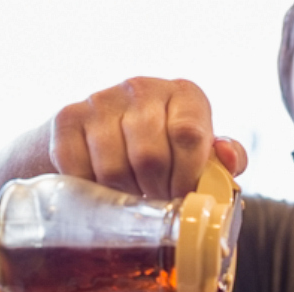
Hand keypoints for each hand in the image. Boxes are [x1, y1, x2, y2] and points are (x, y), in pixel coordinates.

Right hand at [49, 77, 246, 198]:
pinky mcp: (67, 117)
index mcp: (185, 95)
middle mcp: (143, 88)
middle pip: (150, 156)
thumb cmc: (169, 153)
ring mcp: (101, 99)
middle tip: (157, 201)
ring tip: (133, 197)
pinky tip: (104, 190)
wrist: (105, 139)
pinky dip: (92, 189)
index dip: (186, 176)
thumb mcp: (203, 156)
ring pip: (113, 166)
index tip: (182, 196)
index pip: (188, 135)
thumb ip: (227, 160)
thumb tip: (226, 156)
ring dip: (125, 194)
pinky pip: (78, 167)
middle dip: (156, 190)